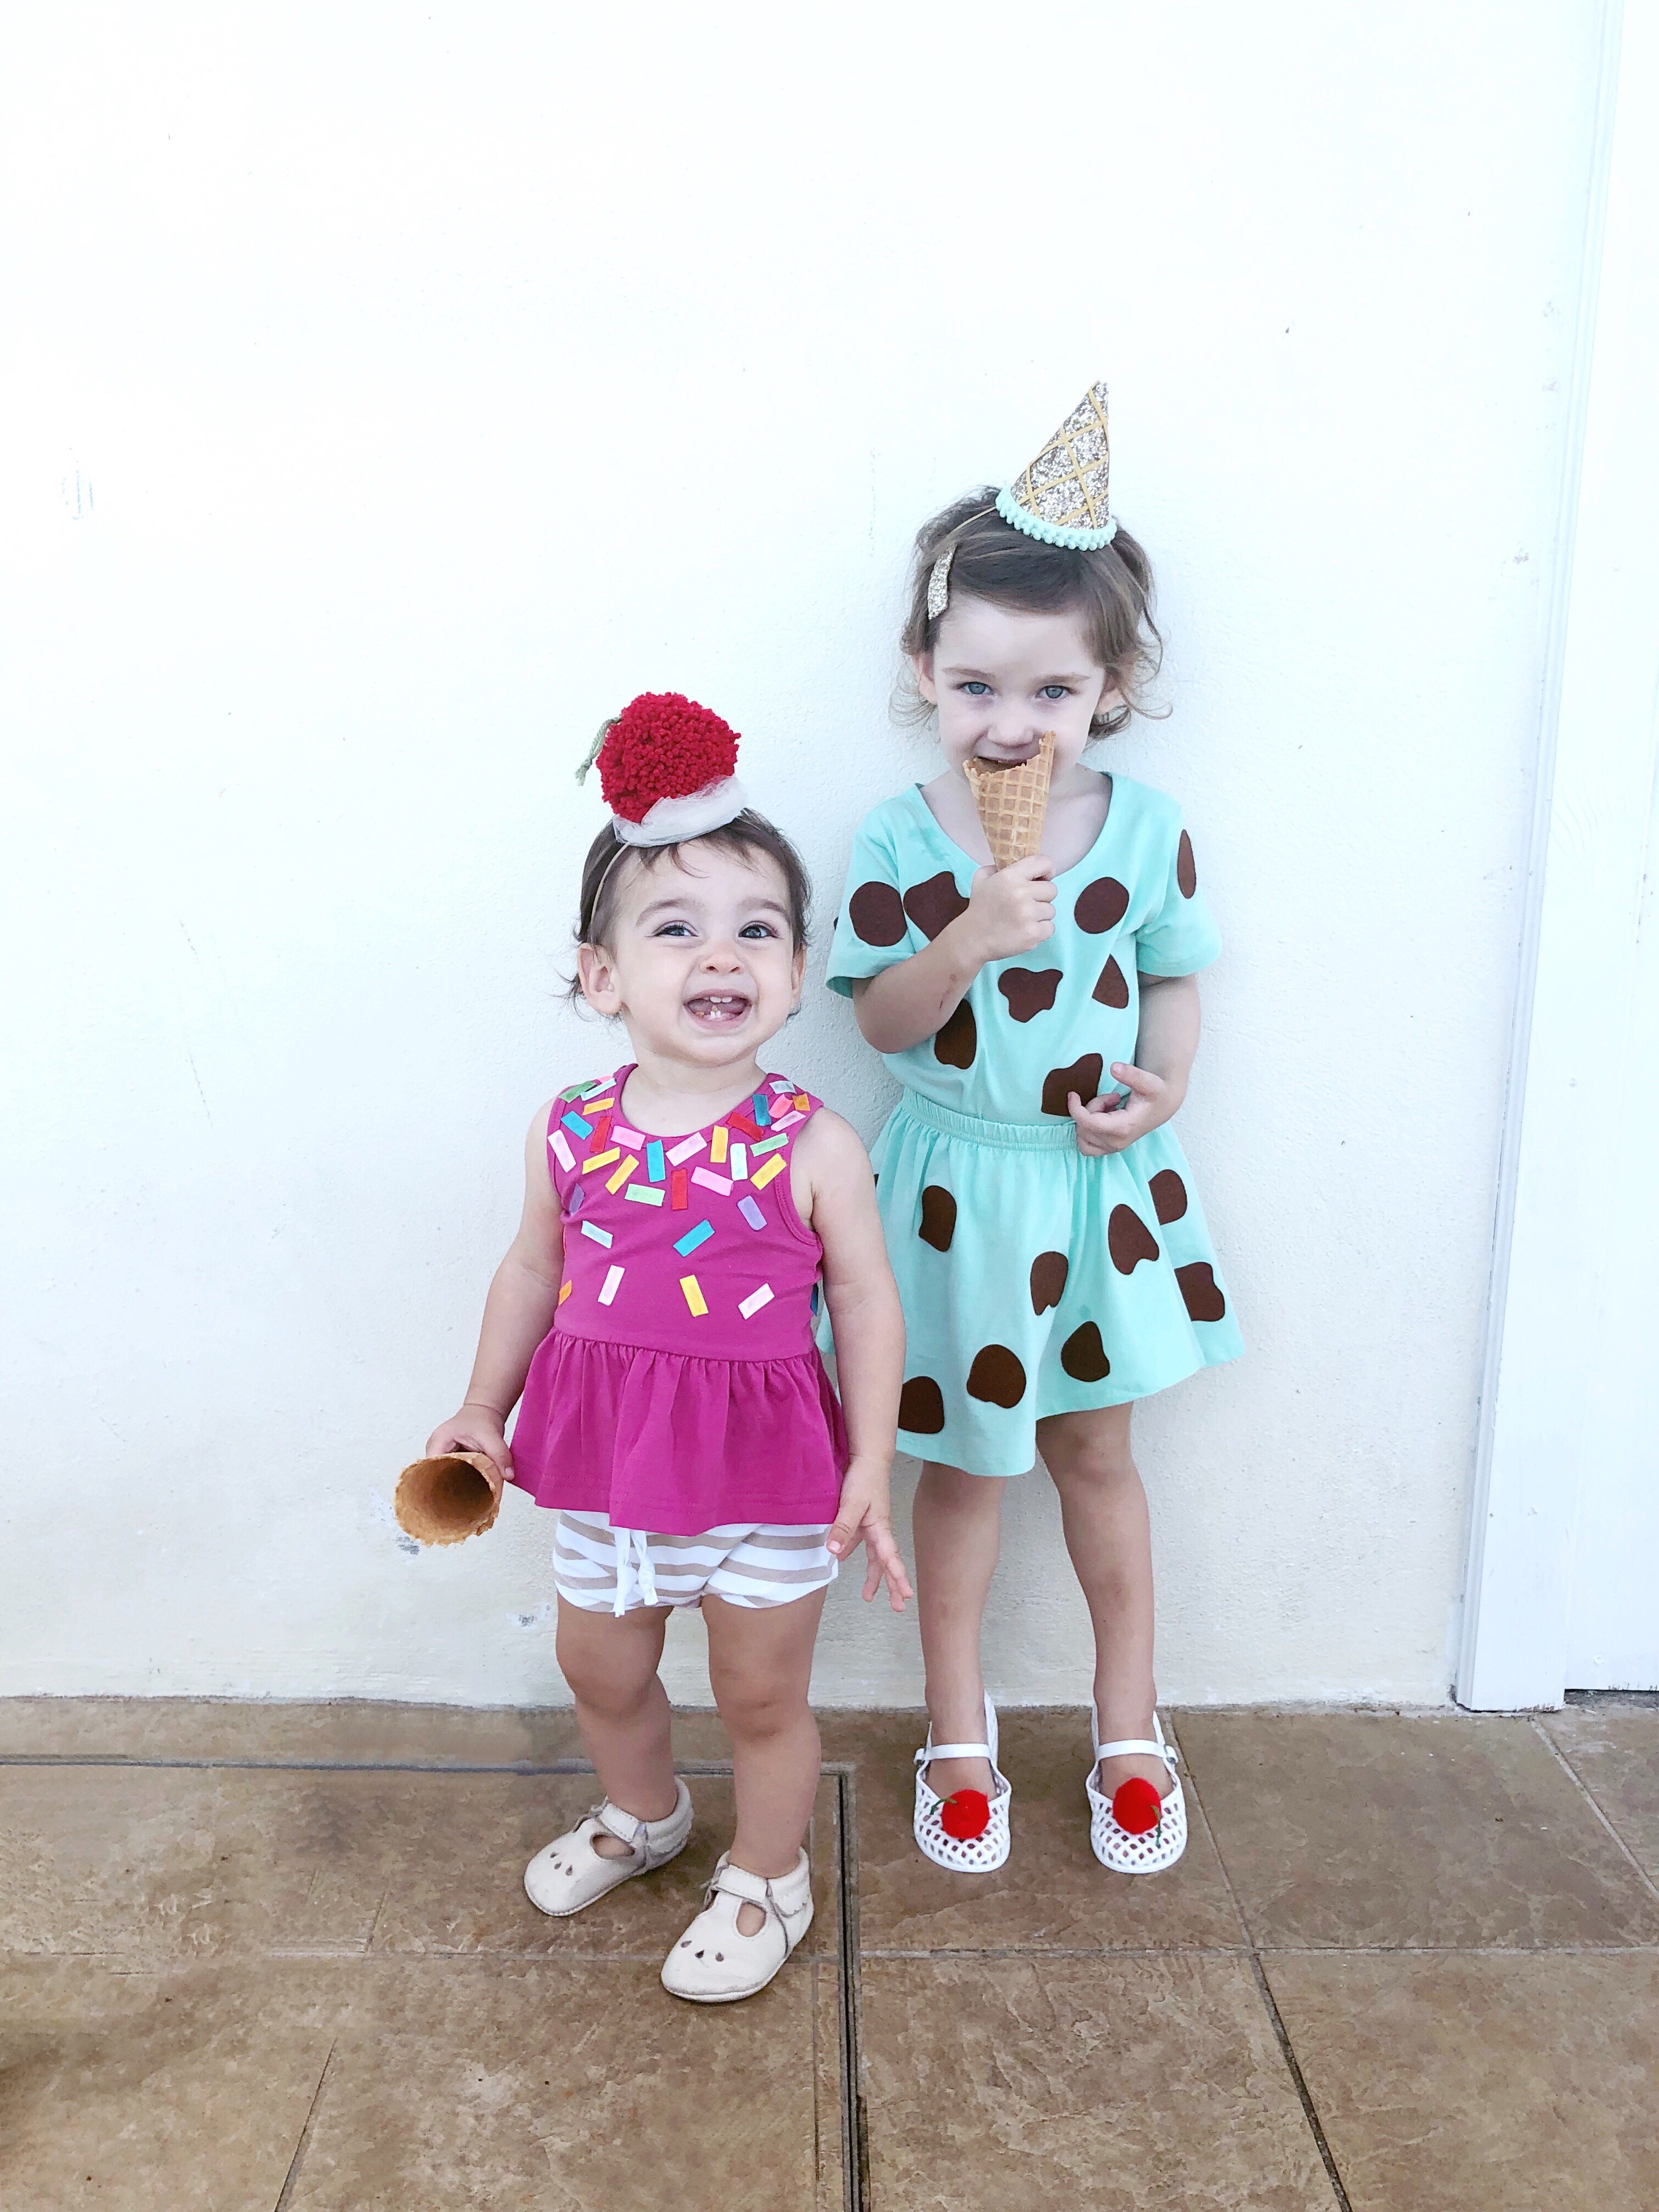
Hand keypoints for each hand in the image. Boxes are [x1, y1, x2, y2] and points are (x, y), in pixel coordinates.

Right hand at [424, 1403, 510, 1493]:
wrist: (484, 1411)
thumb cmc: (481, 1418)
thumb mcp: (491, 1435)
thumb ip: (500, 1454)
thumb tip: (508, 1474)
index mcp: (438, 1442)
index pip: (432, 1470)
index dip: (442, 1484)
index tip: (457, 1494)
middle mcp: (435, 1449)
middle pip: (436, 1477)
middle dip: (450, 1488)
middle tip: (467, 1497)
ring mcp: (440, 1455)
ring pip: (443, 1477)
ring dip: (456, 1485)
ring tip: (470, 1493)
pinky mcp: (448, 1460)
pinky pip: (451, 1474)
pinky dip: (461, 1480)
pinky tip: (471, 1485)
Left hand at [825, 1461, 912, 1611]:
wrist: (867, 1458)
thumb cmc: (864, 1478)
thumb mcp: (851, 1503)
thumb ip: (843, 1526)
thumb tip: (834, 1552)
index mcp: (880, 1528)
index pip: (890, 1558)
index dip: (897, 1577)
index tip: (905, 1595)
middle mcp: (879, 1530)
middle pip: (887, 1563)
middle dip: (893, 1584)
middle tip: (898, 1606)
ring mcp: (871, 1525)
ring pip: (875, 1556)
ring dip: (874, 1575)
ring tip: (868, 1595)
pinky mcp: (863, 1519)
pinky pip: (860, 1542)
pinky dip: (854, 1552)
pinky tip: (844, 1557)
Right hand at [960, 856, 1056, 961]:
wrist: (972, 939)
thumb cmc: (979, 908)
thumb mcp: (982, 878)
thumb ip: (999, 866)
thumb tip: (1019, 864)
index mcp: (1010, 876)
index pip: (1044, 862)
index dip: (1047, 870)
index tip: (1042, 879)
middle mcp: (1020, 893)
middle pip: (1052, 889)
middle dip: (1042, 897)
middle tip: (1027, 904)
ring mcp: (1028, 914)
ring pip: (1051, 910)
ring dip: (1040, 915)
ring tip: (1023, 920)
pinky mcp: (1033, 933)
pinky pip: (1050, 927)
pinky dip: (1040, 931)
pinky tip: (1025, 931)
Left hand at [1067, 1062, 1180, 1155]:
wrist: (1162, 1107)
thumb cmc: (1155, 1094)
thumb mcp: (1148, 1081)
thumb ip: (1131, 1074)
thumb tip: (1113, 1067)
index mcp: (1123, 1127)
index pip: (1087, 1123)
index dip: (1075, 1108)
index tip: (1073, 1094)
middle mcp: (1116, 1142)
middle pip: (1084, 1126)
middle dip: (1090, 1107)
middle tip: (1111, 1097)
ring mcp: (1113, 1148)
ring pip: (1082, 1135)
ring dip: (1089, 1118)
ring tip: (1109, 1108)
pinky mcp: (1109, 1149)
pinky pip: (1085, 1145)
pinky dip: (1087, 1130)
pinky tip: (1103, 1118)